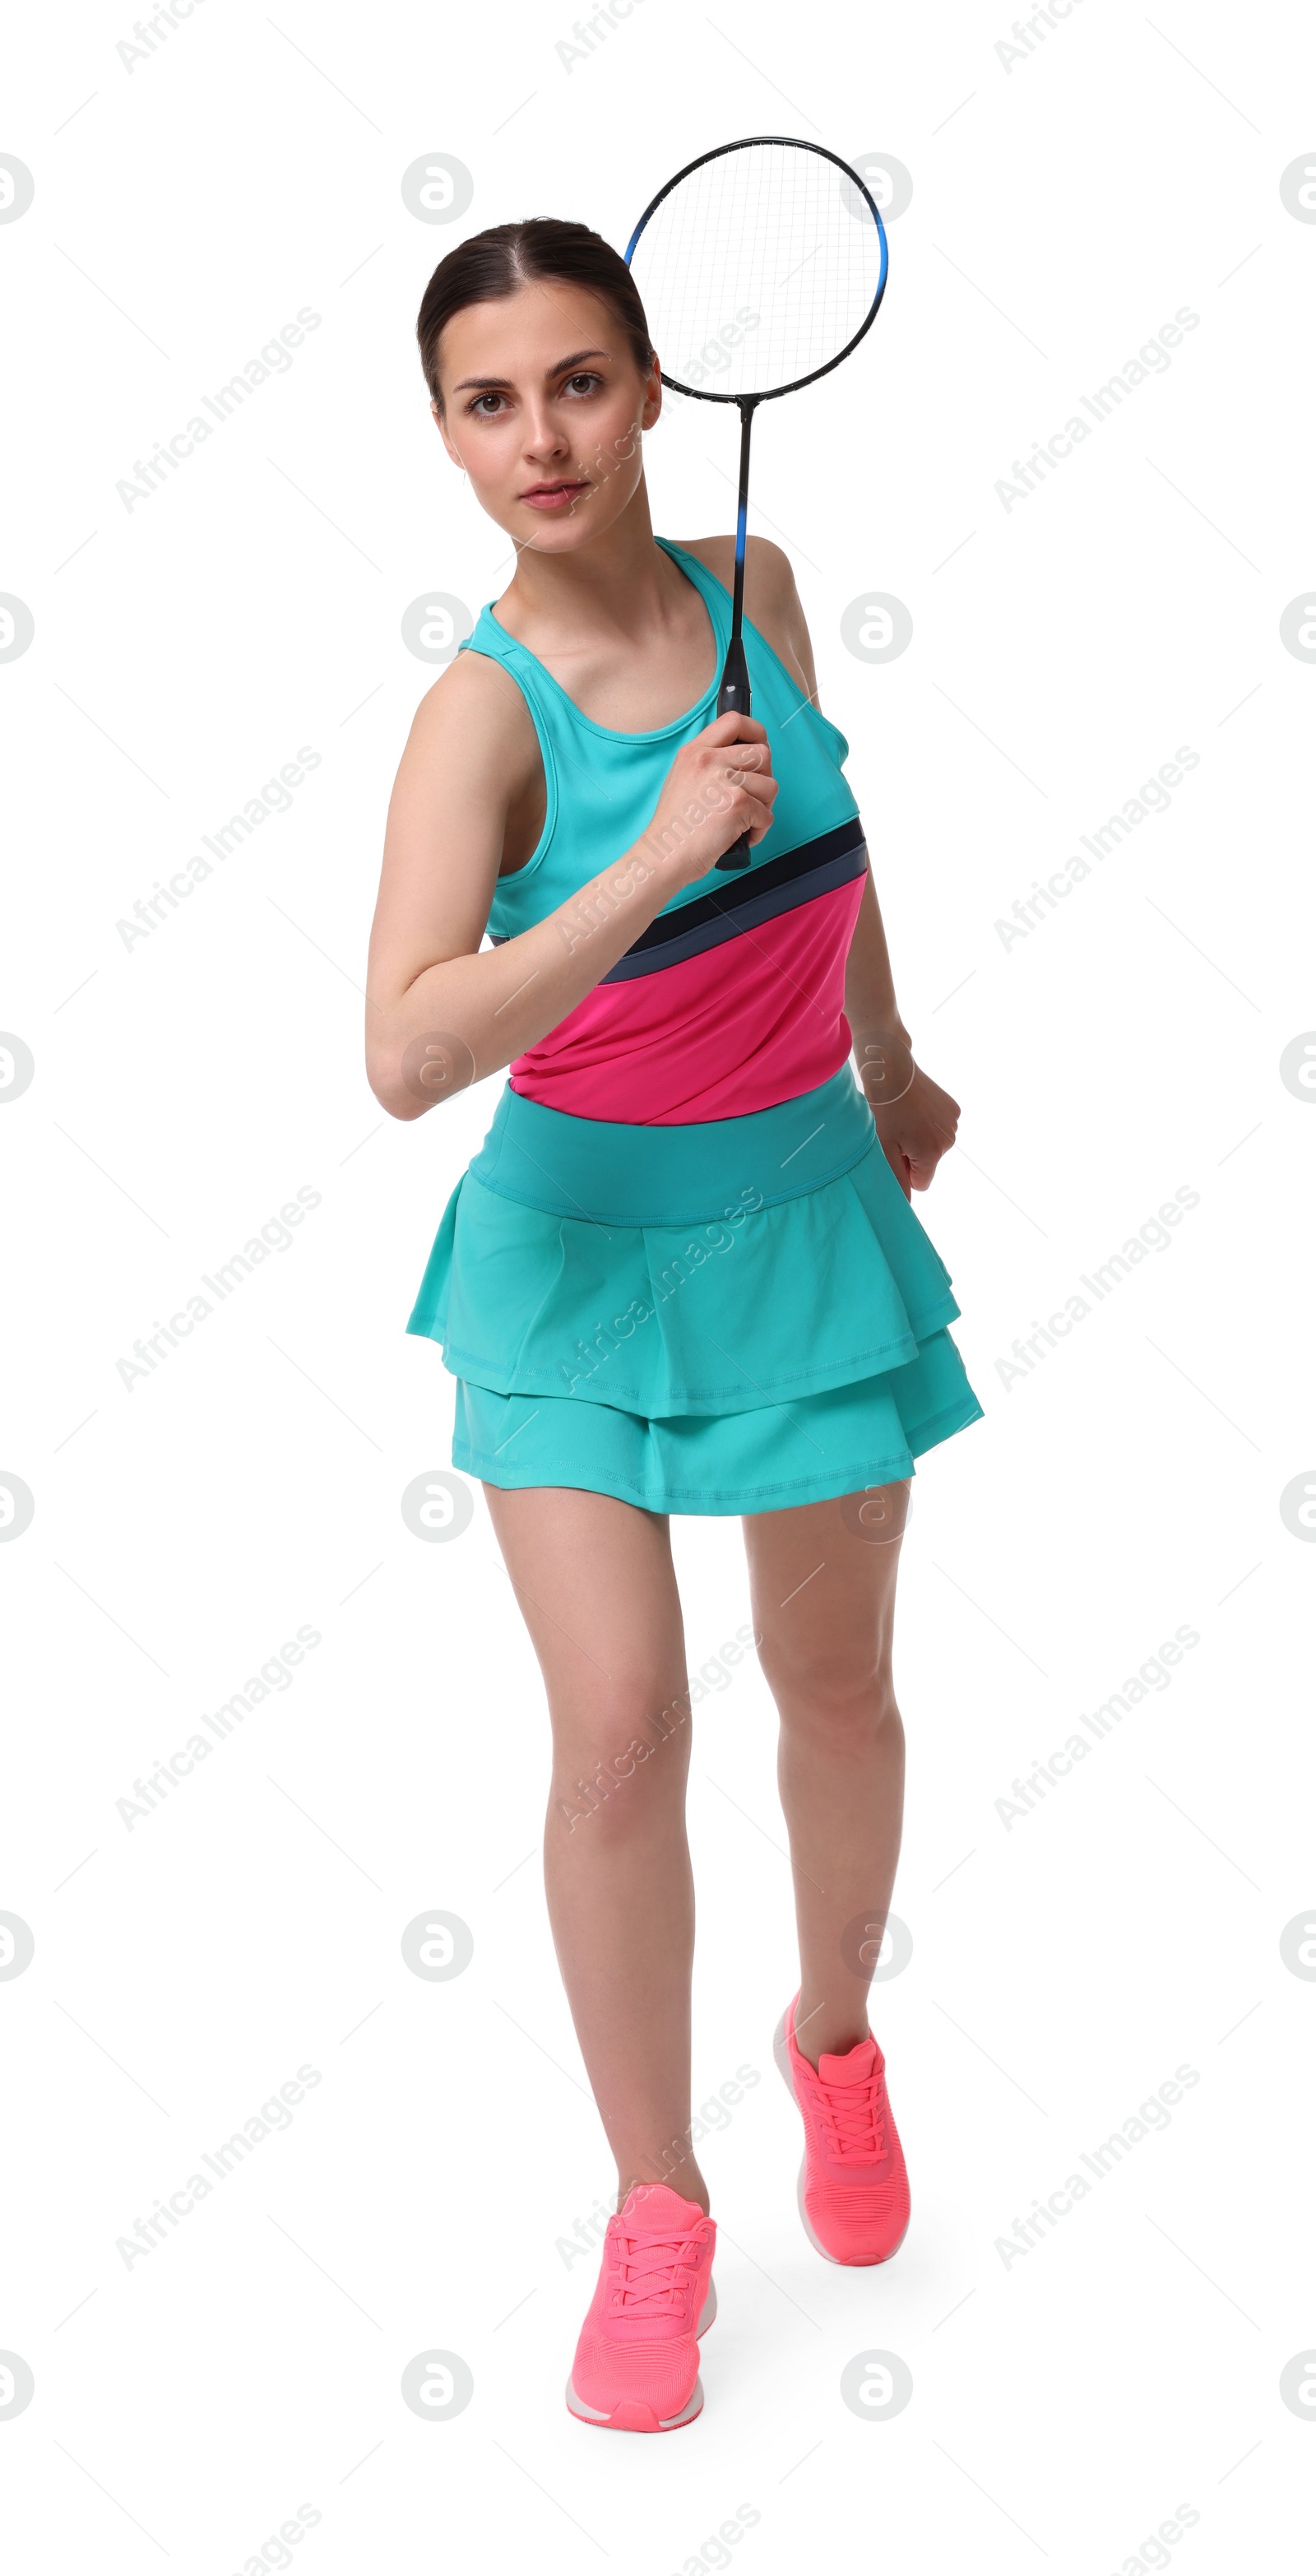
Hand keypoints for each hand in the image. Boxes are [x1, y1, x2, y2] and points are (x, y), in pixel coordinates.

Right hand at [642, 713, 777, 888]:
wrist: (664, 856)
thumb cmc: (676, 826)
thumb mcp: (683, 779)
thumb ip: (710, 763)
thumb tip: (748, 759)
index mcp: (695, 751)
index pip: (735, 721)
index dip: (756, 732)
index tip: (758, 748)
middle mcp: (709, 760)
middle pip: (763, 753)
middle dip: (765, 778)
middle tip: (752, 798)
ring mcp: (725, 781)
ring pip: (771, 785)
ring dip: (763, 807)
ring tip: (742, 822)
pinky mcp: (738, 804)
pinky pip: (767, 815)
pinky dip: (758, 831)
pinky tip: (738, 837)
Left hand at [858, 1042, 959, 1197]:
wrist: (892, 1071)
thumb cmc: (883, 1111)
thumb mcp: (884, 1148)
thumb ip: (896, 1180)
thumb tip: (905, 1205)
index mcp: (932, 1153)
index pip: (921, 1183)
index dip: (905, 1170)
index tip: (894, 1149)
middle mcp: (949, 1140)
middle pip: (929, 1163)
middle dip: (913, 1154)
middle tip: (896, 1130)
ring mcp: (953, 1123)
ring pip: (934, 1146)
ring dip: (920, 1138)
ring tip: (905, 1117)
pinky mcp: (953, 1108)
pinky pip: (940, 1128)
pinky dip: (928, 1123)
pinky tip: (916, 1108)